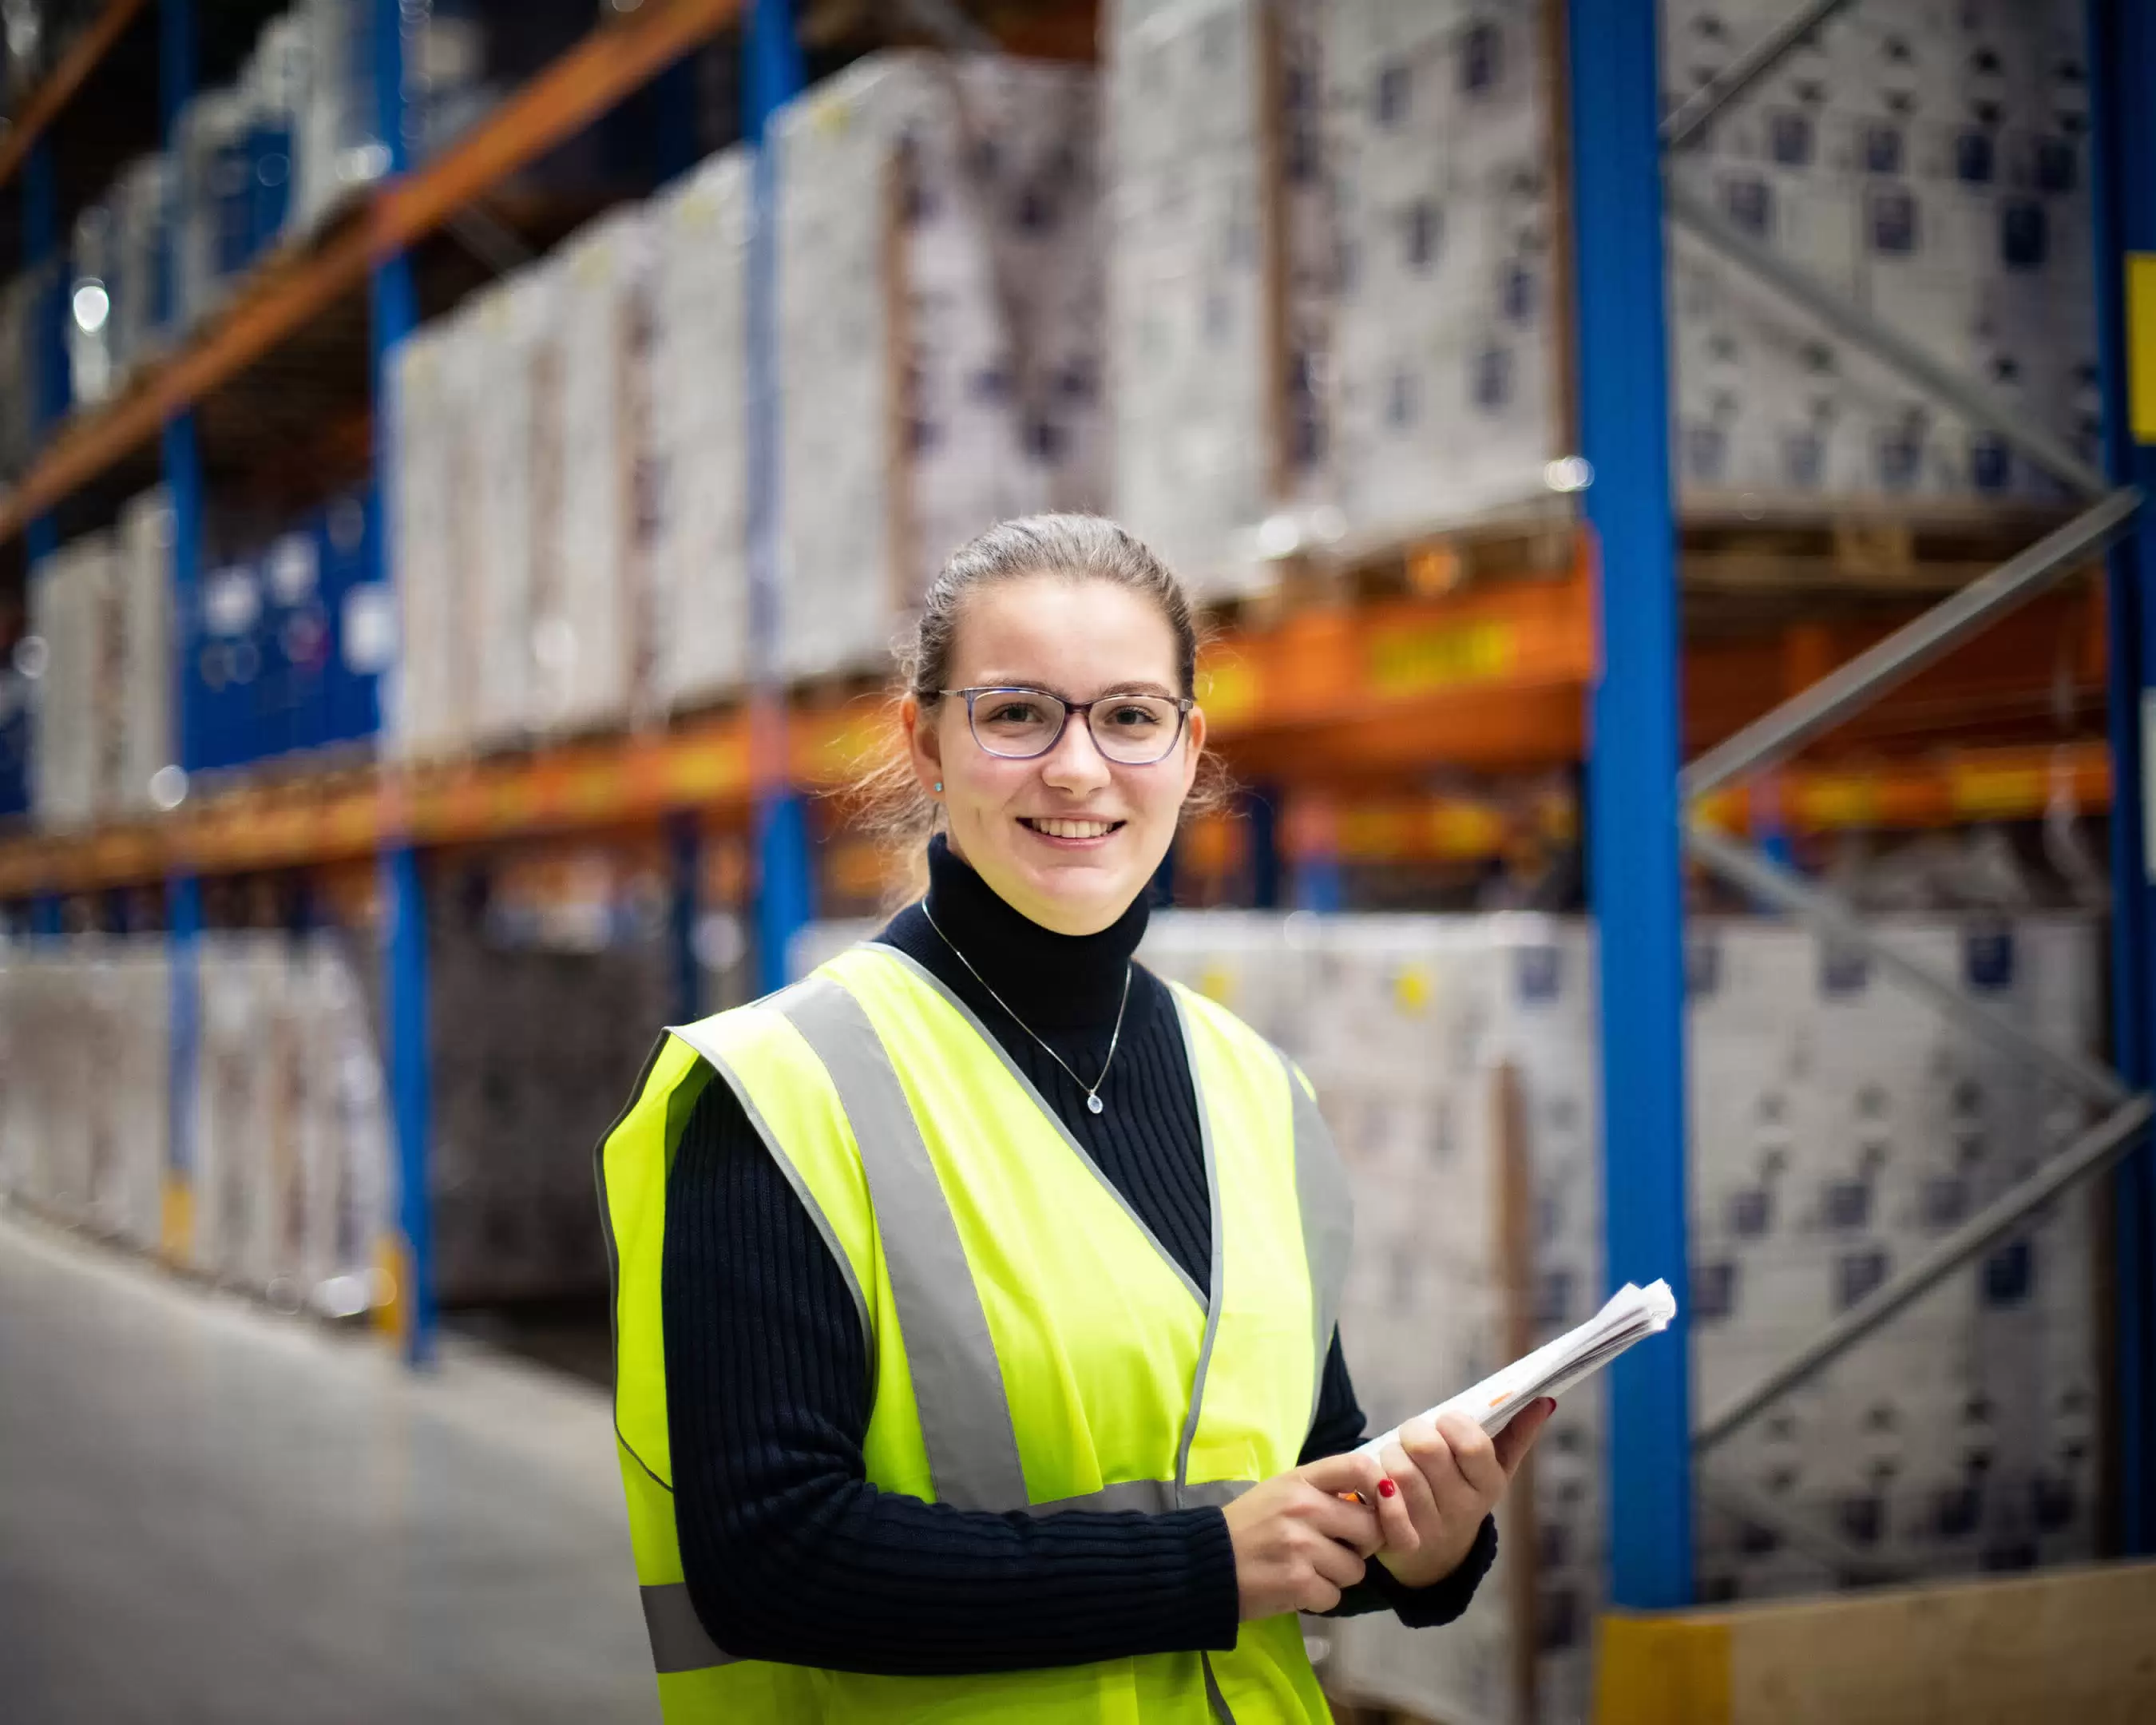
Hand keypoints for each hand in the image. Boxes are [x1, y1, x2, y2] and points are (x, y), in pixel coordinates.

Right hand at [1222, 1450, 1418, 1618]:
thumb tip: (1379, 1503)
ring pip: (1356, 1568)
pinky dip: (1319, 1598)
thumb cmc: (1248, 1526)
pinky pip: (1334, 1596)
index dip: (1384, 1490)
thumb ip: (1324, 1493)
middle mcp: (1303, 1507)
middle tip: (1335, 1549)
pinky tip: (1295, 1588)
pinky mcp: (1297, 1583)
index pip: (1360, 1468)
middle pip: (1371, 1528)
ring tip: (1307, 1569)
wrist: (1205, 1564)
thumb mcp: (1282, 1493)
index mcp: (1300, 1480)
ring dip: (1337, 1576)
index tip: (1379, 1507)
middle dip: (1361, 1546)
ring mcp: (1300, 1545)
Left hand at [1373, 1397, 1554, 1589]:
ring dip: (1389, 1455)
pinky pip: (1387, 1514)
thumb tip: (1542, 1401)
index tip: (1444, 1422)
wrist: (1438, 1555)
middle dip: (1413, 1432)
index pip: (1473, 1445)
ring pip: (1400, 1473)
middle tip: (1412, 1436)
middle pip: (1428, 1451)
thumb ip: (1516, 1434)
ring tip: (1393, 1458)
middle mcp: (1463, 1508)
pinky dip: (1376, 1490)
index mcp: (1489, 1484)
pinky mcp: (1403, 1543)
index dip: (1451, 1424)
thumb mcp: (1493, 1469)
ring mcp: (1433, 1527)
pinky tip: (1379, 1483)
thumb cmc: (1463, 1493)